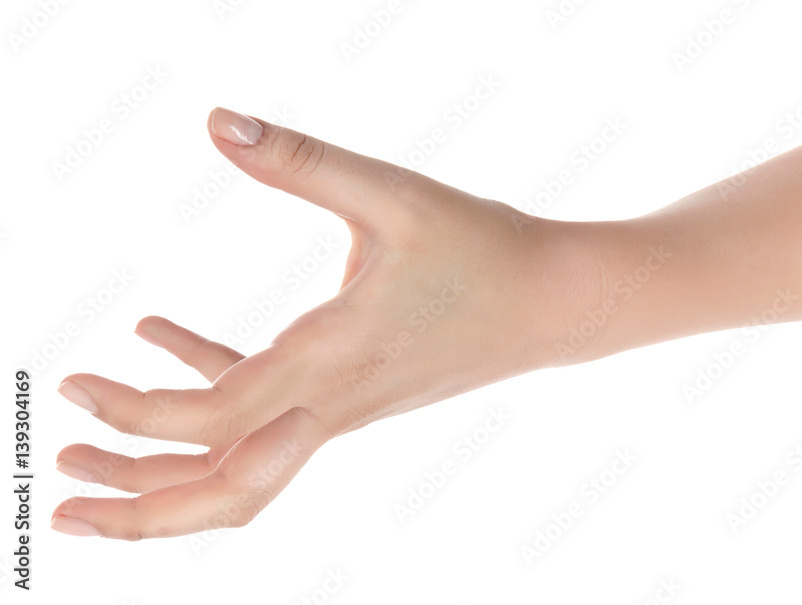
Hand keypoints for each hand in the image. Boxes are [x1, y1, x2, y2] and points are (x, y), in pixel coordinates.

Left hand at [51, 108, 599, 538]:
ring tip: (93, 454)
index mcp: (331, 362)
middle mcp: (329, 404)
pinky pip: (269, 418)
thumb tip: (218, 122)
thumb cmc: (483, 250)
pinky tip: (162, 337)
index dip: (136, 414)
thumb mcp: (392, 196)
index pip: (213, 420)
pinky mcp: (350, 393)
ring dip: (169, 478)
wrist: (552, 303)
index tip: (79, 382)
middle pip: (225, 494)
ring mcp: (340, 409)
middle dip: (140, 511)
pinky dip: (210, 393)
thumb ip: (301, 162)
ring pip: (245, 473)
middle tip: (63, 495)